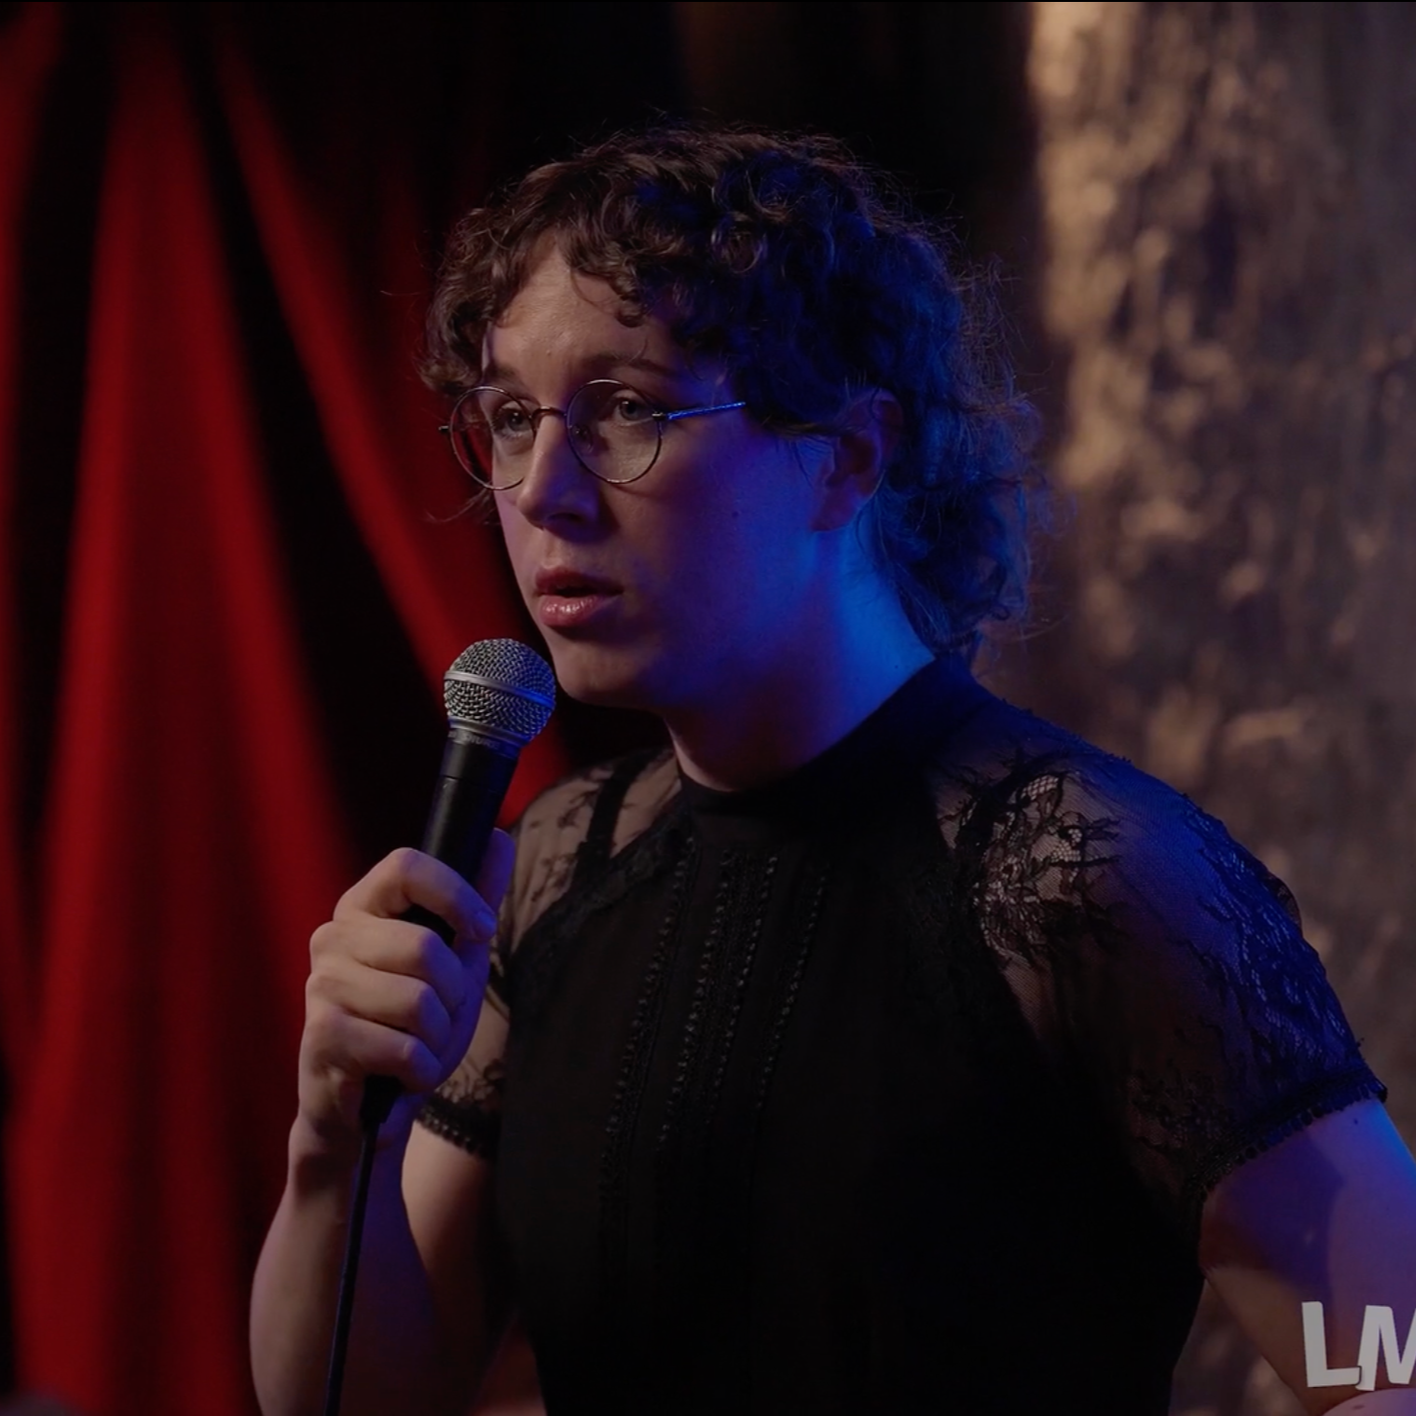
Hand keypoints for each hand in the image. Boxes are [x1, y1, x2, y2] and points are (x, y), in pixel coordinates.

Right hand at [295, 833, 514, 1158]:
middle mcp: (332, 937)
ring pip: (418, 1001)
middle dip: (454, 993)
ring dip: (437, 1036)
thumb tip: (497, 837)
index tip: (482, 929)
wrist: (369, 1105)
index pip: (405, 865)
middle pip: (425, 946)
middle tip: (439, 1014)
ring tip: (416, 1044)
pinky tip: (403, 1073)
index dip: (454, 893)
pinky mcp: (321, 1036)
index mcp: (363, 907)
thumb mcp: (454, 957)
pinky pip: (404, 1048)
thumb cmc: (410, 1022)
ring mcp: (321, 986)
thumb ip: (474, 897)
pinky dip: (421, 1068)